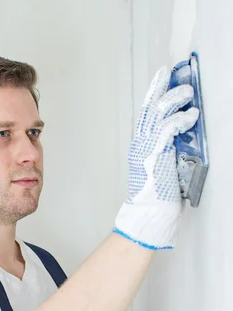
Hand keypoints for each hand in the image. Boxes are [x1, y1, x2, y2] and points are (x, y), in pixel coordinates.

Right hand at [114, 66, 198, 249]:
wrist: (151, 212)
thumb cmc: (158, 195)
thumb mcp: (163, 165)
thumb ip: (167, 148)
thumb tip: (181, 134)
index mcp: (140, 146)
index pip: (146, 114)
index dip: (153, 94)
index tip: (161, 79)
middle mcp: (140, 143)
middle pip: (149, 107)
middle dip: (161, 88)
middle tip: (173, 76)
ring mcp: (146, 148)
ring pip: (159, 112)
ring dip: (176, 99)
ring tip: (189, 93)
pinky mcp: (156, 153)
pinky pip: (170, 127)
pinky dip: (182, 118)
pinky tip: (192, 116)